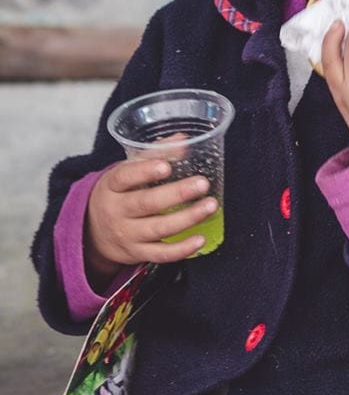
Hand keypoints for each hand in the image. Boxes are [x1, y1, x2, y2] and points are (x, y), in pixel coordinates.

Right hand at [85, 157, 217, 285]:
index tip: (166, 166)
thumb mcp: (126, 172)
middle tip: (202, 184)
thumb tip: (183, 140)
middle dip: (177, 194)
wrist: (92, 232)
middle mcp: (116, 212)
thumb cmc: (117, 194)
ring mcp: (127, 235)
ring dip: (187, 218)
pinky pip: (160, 254)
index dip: (144, 171)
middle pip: (146, 203)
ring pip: (158, 229)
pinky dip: (181, 249)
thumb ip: (153, 154)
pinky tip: (200, 239)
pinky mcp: (137, 253)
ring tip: (210, 206)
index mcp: (111, 186)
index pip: (124, 177)